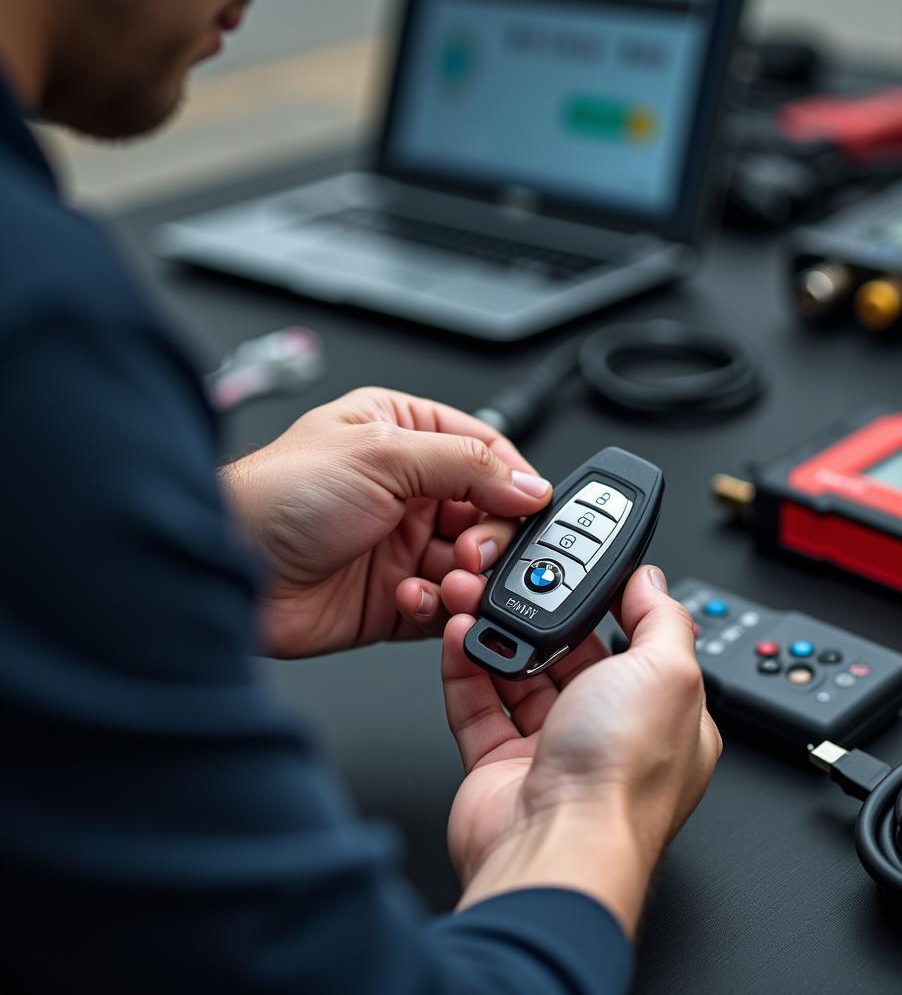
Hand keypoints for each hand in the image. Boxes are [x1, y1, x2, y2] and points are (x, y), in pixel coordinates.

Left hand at [220, 387, 551, 656]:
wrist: (225, 570)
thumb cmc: (277, 496)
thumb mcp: (382, 456)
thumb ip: (467, 466)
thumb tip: (528, 485)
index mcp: (402, 434)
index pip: (486, 452)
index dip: (514, 481)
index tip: (534, 508)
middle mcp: (406, 489)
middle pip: (488, 514)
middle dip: (490, 537)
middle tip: (473, 550)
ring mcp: (400, 545)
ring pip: (472, 566)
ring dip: (468, 578)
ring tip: (450, 581)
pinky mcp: (392, 598)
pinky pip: (444, 606)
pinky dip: (441, 609)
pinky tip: (414, 600)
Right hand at [439, 565, 721, 934]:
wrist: (554, 848)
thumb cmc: (621, 777)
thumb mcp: (667, 673)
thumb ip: (662, 621)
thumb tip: (652, 582)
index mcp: (662, 715)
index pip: (634, 643)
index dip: (605, 604)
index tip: (576, 571)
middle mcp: (609, 734)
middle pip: (570, 657)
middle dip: (539, 616)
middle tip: (514, 581)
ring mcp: (553, 752)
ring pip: (519, 678)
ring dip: (496, 636)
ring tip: (477, 602)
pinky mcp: (501, 768)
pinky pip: (478, 708)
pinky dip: (465, 670)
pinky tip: (460, 638)